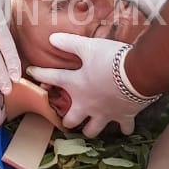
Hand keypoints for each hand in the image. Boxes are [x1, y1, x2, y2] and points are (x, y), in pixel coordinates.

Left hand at [27, 33, 157, 136]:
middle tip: (68, 118)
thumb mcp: (89, 46)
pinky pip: (124, 129)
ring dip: (91, 129)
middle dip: (68, 120)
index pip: (52, 78)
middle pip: (71, 120)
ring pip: (92, 130)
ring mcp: (104, 113)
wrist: (138, 74)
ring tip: (90, 126)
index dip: (39, 74)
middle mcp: (86, 104)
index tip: (30, 72)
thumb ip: (70, 43)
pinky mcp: (123, 117)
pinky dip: (125, 129)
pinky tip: (124, 128)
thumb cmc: (111, 59)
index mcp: (76, 85)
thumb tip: (51, 38)